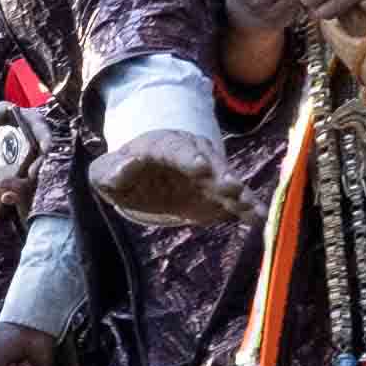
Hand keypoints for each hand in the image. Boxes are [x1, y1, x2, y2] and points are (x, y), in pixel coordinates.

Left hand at [93, 131, 252, 227]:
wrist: (145, 177)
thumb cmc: (122, 173)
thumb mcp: (105, 173)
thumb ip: (110, 171)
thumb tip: (125, 165)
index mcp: (161, 147)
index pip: (175, 150)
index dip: (189, 158)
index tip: (202, 167)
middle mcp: (191, 156)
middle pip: (208, 163)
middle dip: (220, 175)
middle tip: (232, 187)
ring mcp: (207, 174)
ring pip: (225, 181)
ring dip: (239, 194)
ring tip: (252, 207)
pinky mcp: (217, 194)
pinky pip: (235, 200)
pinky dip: (247, 208)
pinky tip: (260, 218)